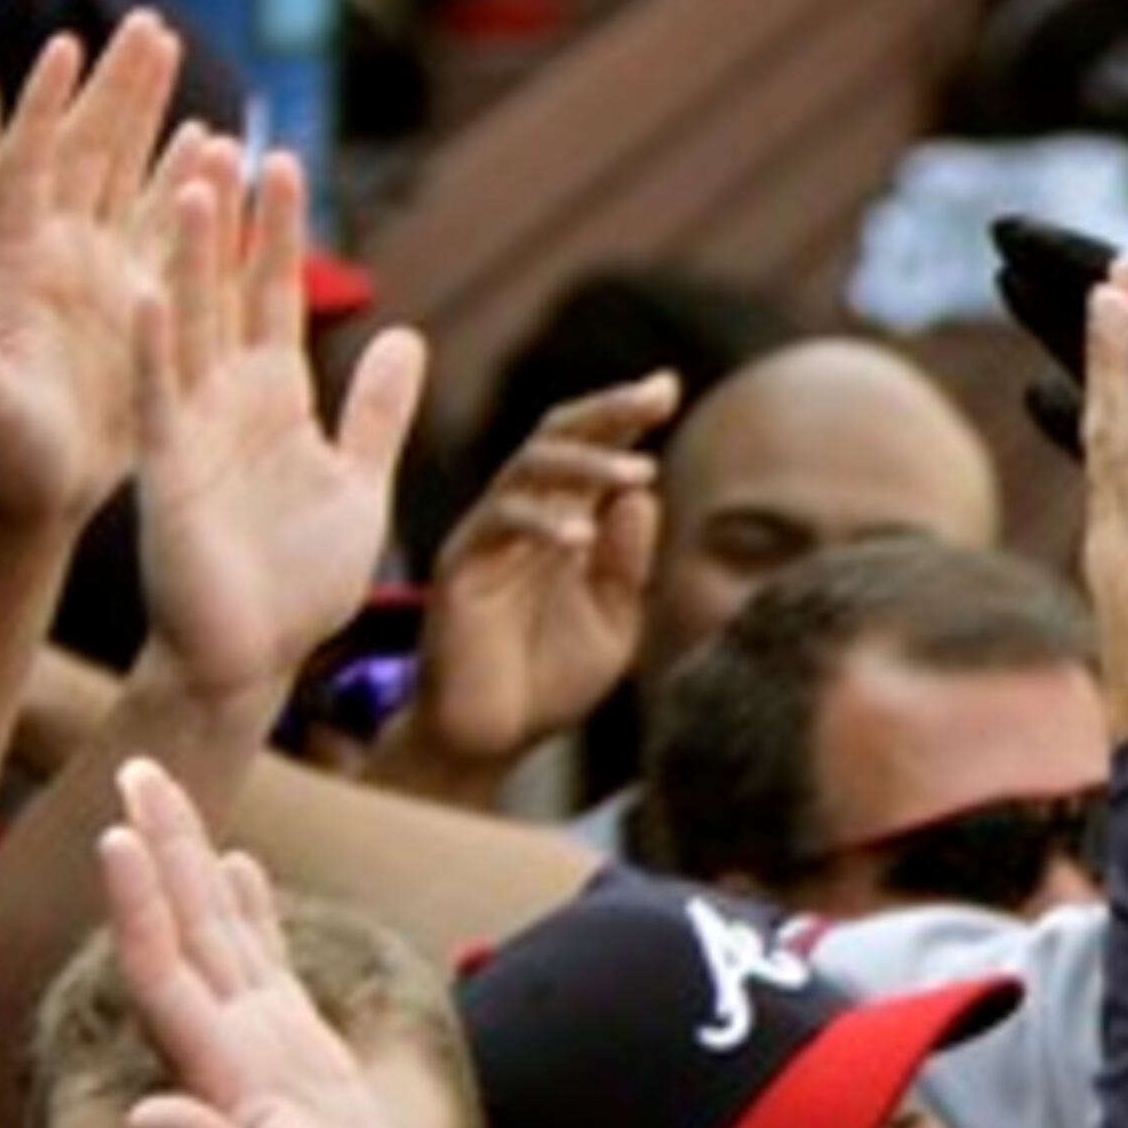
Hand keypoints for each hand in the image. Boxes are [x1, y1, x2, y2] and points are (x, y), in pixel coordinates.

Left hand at [0, 14, 190, 537]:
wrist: (29, 500)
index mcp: (17, 269)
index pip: (30, 169)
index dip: (47, 108)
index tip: (68, 46)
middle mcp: (59, 259)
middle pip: (90, 153)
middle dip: (117, 88)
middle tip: (148, 25)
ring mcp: (100, 277)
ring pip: (133, 179)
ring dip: (156, 120)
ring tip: (181, 62)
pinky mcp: (136, 306)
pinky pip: (170, 233)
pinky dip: (194, 188)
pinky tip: (219, 149)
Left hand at [93, 753, 429, 1127]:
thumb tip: (153, 1115)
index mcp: (227, 1082)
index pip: (171, 976)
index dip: (146, 906)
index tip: (121, 831)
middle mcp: (233, 1056)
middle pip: (188, 935)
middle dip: (164, 852)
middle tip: (137, 769)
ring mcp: (265, 1055)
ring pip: (222, 939)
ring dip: (196, 867)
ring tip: (173, 794)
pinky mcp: (301, 1063)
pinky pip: (268, 967)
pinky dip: (249, 913)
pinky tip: (240, 869)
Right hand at [135, 149, 425, 707]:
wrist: (254, 653)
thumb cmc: (303, 578)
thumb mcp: (359, 479)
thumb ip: (379, 411)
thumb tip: (409, 336)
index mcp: (277, 400)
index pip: (279, 298)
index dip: (282, 233)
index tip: (287, 162)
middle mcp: (229, 401)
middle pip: (231, 293)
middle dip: (238, 223)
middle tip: (236, 142)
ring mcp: (194, 429)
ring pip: (191, 328)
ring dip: (194, 262)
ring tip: (198, 188)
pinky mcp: (169, 469)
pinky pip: (161, 400)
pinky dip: (156, 350)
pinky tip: (149, 292)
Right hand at [374, 373, 673, 794]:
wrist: (492, 740)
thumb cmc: (550, 680)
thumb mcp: (614, 621)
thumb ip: (628, 562)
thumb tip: (644, 494)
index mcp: (564, 521)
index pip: (592, 450)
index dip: (626, 415)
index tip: (667, 387)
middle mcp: (525, 517)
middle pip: (558, 437)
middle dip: (608, 411)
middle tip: (656, 396)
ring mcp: (488, 537)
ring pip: (527, 468)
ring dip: (585, 463)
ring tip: (639, 472)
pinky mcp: (460, 568)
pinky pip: (497, 524)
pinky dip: (542, 524)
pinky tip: (582, 538)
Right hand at [1077, 265, 1127, 742]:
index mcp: (1112, 546)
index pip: (1097, 442)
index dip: (1091, 378)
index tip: (1091, 312)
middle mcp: (1117, 535)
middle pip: (1102, 418)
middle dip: (1101, 340)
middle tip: (1105, 268)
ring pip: (1127, 432)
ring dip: (1125, 354)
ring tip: (1120, 284)